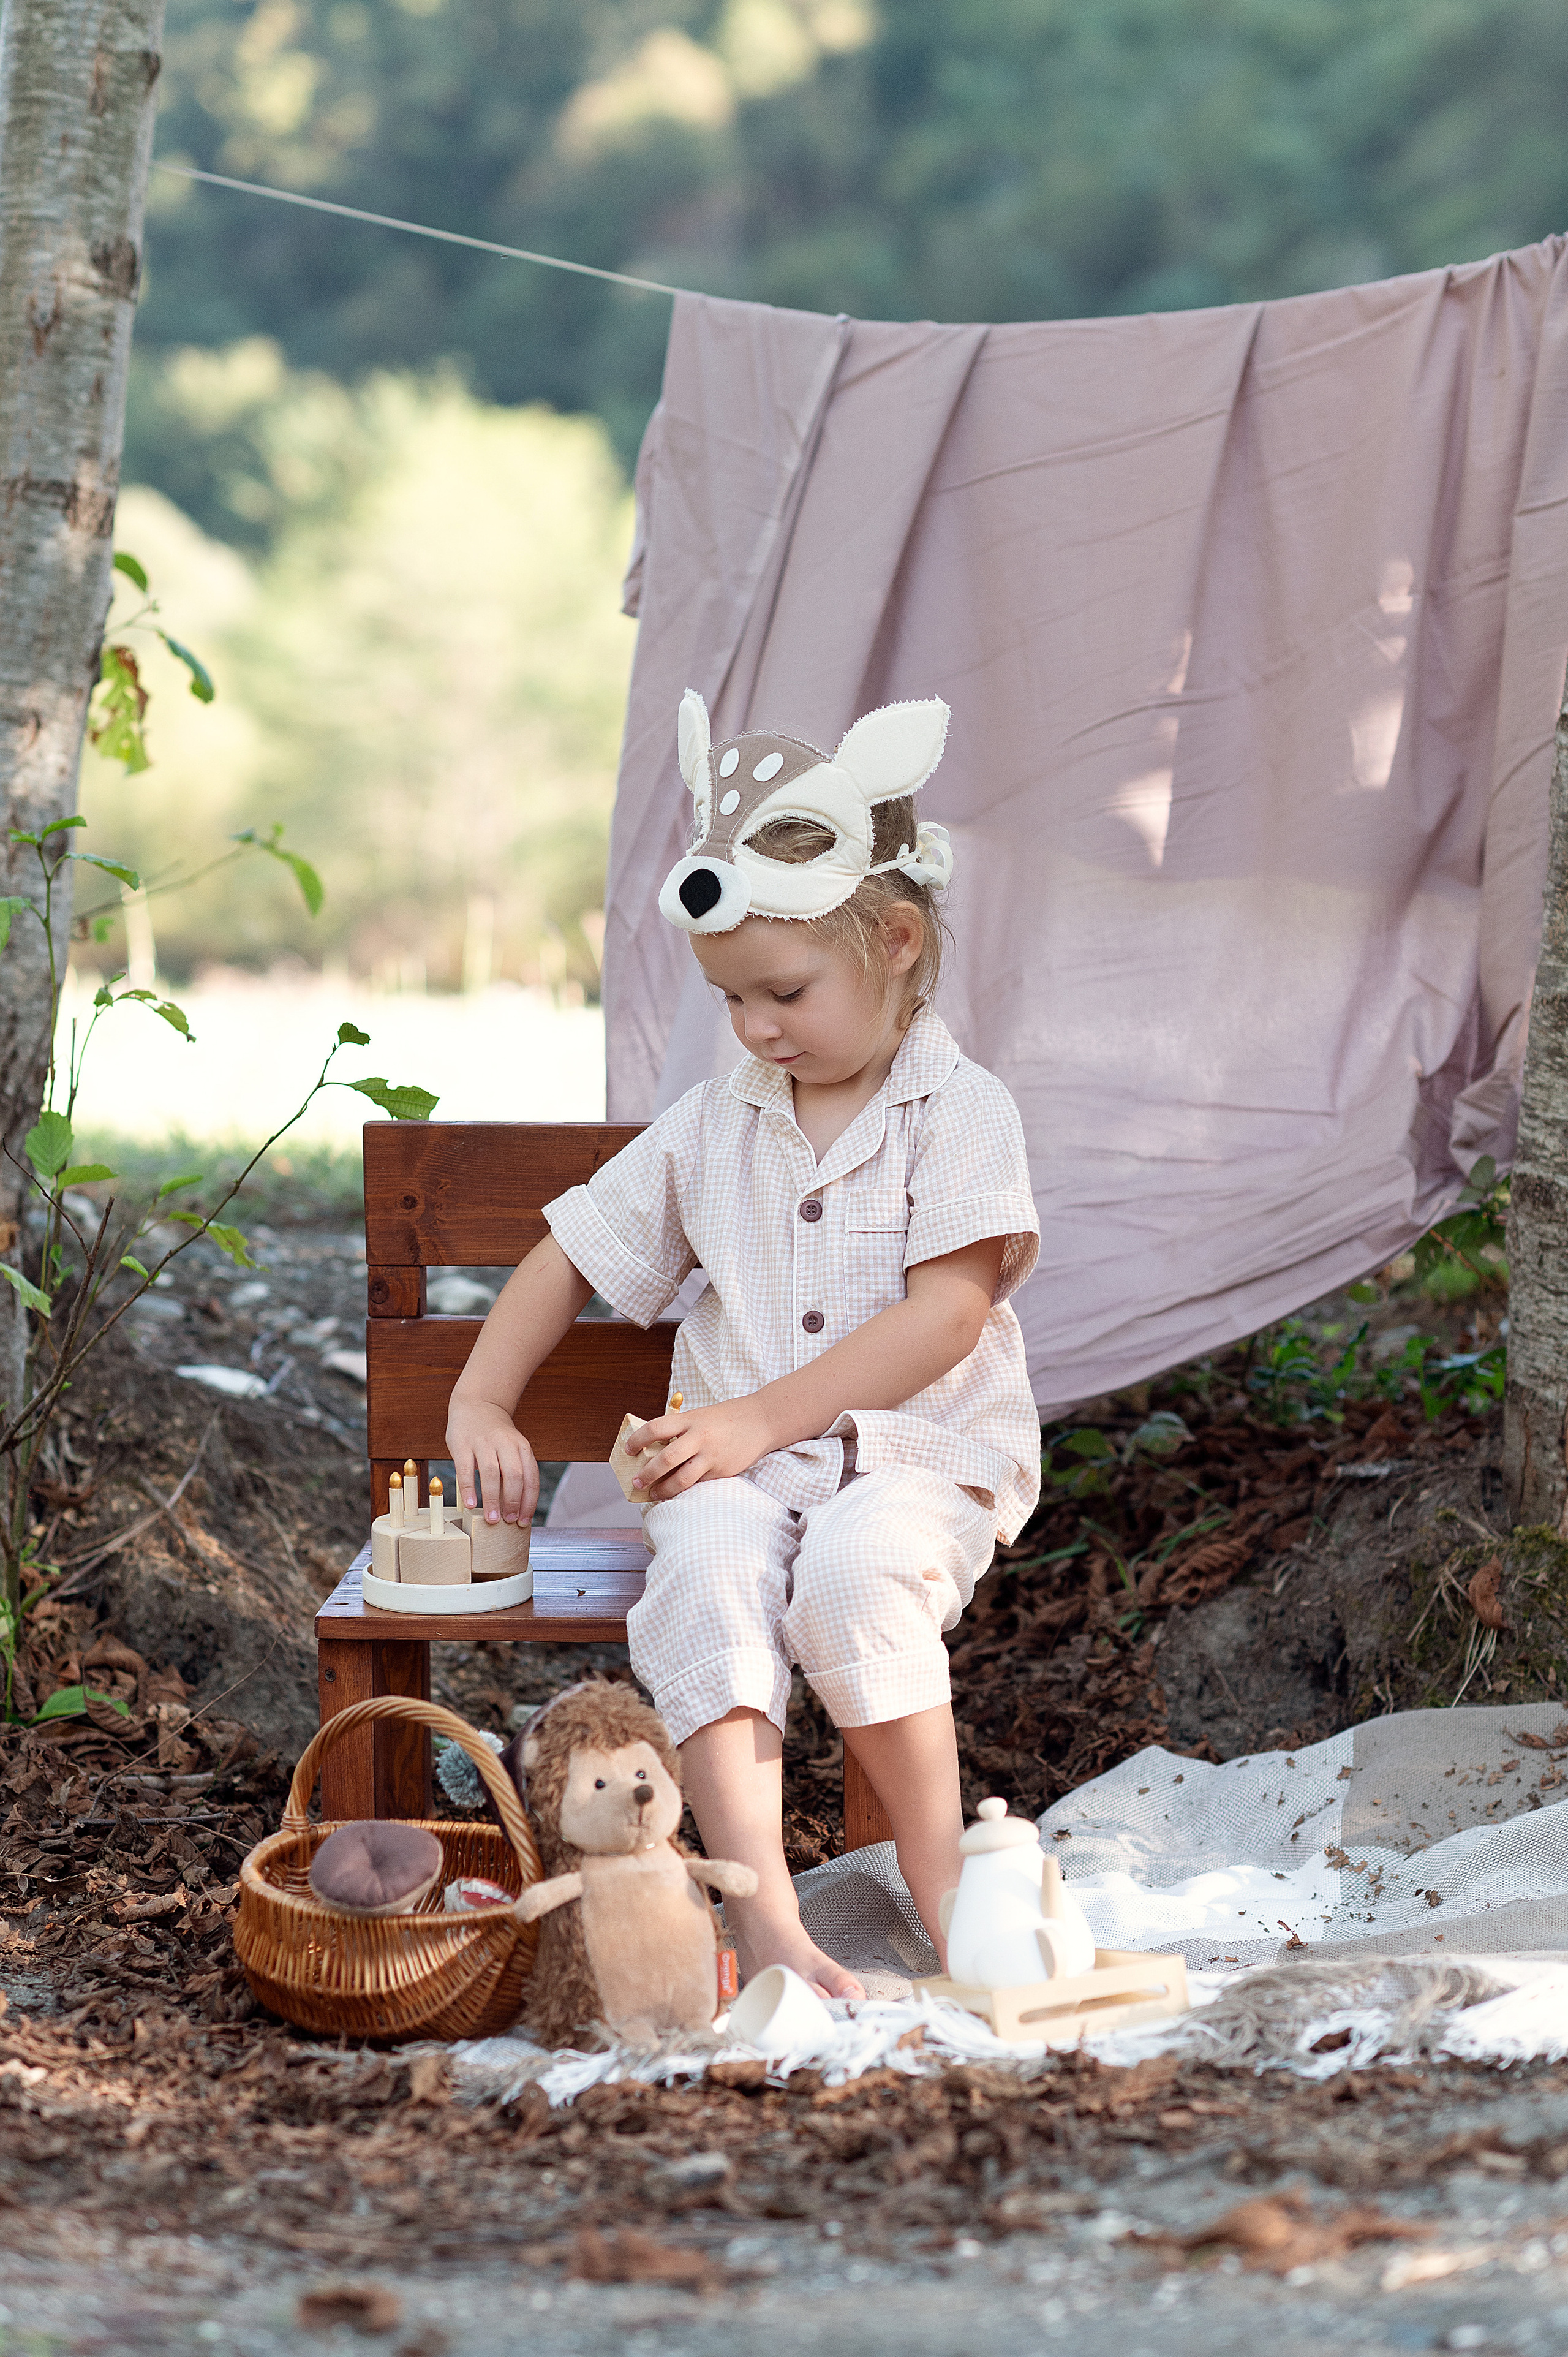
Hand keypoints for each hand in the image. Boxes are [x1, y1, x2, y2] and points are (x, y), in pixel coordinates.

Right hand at [447, 1397, 537, 1524]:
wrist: (477, 1405)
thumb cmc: (496, 1436)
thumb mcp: (512, 1449)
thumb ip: (514, 1473)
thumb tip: (515, 1509)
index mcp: (521, 1447)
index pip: (531, 1477)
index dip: (529, 1501)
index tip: (524, 1520)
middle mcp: (505, 1443)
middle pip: (514, 1475)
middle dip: (514, 1501)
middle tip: (509, 1521)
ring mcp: (483, 1442)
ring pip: (491, 1473)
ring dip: (493, 1499)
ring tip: (491, 1519)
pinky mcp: (462, 1444)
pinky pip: (465, 1469)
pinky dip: (469, 1488)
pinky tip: (471, 1504)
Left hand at [626, 1398, 774, 1499]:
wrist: (763, 1420)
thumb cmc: (728, 1416)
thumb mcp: (700, 1415)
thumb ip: (680, 1429)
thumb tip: (655, 1448)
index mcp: (690, 1419)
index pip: (655, 1428)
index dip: (637, 1440)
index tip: (628, 1449)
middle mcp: (700, 1437)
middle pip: (665, 1459)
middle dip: (646, 1474)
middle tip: (636, 1482)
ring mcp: (712, 1456)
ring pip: (681, 1480)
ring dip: (663, 1489)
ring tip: (653, 1493)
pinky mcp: (723, 1471)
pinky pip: (698, 1484)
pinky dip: (685, 1489)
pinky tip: (677, 1492)